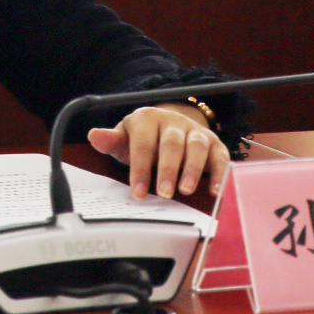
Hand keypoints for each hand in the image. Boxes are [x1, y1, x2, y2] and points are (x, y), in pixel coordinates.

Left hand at [87, 103, 229, 198]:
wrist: (169, 126)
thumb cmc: (143, 140)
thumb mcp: (125, 139)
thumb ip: (111, 141)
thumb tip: (94, 135)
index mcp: (147, 119)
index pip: (143, 143)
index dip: (140, 168)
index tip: (137, 193)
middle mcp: (173, 122)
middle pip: (172, 144)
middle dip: (168, 169)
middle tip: (164, 193)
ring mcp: (195, 131)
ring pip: (197, 146)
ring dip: (193, 169)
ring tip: (185, 191)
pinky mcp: (214, 142)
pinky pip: (220, 155)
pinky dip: (220, 173)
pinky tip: (216, 191)